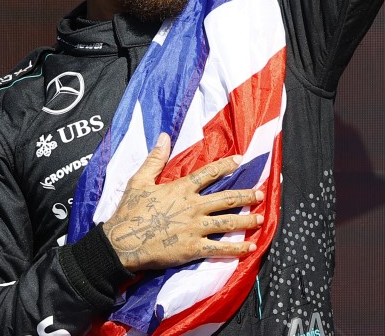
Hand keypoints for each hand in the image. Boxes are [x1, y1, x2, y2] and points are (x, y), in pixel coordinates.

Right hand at [101, 133, 263, 271]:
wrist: (123, 242)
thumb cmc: (130, 211)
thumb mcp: (139, 180)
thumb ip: (155, 159)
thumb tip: (164, 136)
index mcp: (181, 189)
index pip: (209, 174)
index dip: (225, 166)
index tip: (240, 161)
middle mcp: (193, 206)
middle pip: (226, 198)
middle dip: (245, 196)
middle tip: (260, 193)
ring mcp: (195, 228)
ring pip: (228, 222)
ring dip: (247, 220)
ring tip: (261, 218)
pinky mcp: (193, 248)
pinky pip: (220, 248)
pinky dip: (237, 248)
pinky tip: (250, 247)